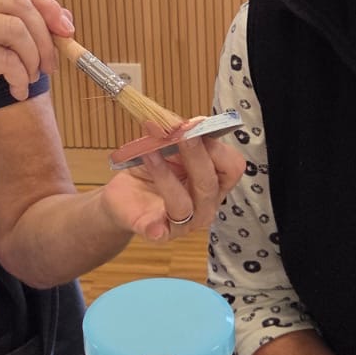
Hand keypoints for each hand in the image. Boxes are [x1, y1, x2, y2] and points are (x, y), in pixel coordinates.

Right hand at [0, 0, 73, 132]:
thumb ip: (10, 30)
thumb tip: (60, 23)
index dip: (47, 4)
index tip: (66, 29)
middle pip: (21, 3)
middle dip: (46, 35)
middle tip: (50, 64)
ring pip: (16, 30)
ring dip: (34, 59)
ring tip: (29, 78)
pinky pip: (5, 59)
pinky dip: (19, 77)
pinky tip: (15, 90)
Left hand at [100, 119, 246, 240]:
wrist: (123, 194)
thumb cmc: (152, 168)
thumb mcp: (166, 146)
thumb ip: (179, 135)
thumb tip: (194, 122)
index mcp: (214, 182)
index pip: (232, 167)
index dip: (217, 147)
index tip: (196, 127)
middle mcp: (205, 205)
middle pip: (209, 183)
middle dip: (196, 155)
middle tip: (181, 134)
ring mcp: (183, 223)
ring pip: (183, 204)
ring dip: (165, 175)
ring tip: (149, 154)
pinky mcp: (157, 232)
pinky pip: (159, 231)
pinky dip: (156, 226)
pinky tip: (153, 225)